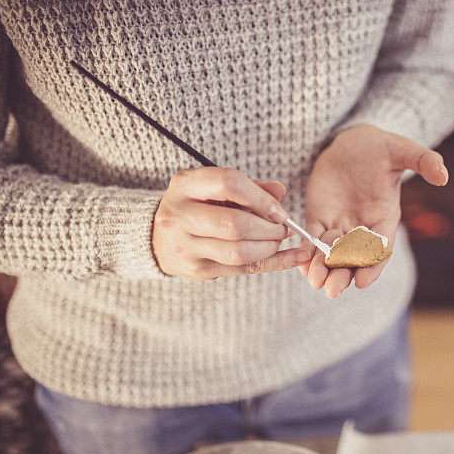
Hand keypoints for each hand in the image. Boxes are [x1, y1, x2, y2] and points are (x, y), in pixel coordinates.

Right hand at [152, 167, 309, 279]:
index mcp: (185, 185)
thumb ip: (249, 187)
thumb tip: (279, 191)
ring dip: (269, 247)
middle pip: (235, 224)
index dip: (260, 197)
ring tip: (278, 239)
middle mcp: (179, 215)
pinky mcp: (197, 269)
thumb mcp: (215, 187)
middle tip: (283, 228)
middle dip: (268, 228)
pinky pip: (243, 269)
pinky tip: (293, 258)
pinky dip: (274, 263)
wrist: (160, 238)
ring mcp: (185, 246)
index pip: (228, 183)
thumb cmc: (197, 207)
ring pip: (238, 252)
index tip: (278, 209)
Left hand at [299, 125, 447, 297]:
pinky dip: (308, 254)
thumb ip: (423, 161)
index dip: (372, 265)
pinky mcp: (320, 219)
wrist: (351, 141)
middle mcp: (363, 227)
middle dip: (343, 274)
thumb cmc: (379, 146)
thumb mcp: (401, 149)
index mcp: (385, 218)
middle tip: (332, 290)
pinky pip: (313, 241)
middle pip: (354, 258)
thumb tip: (444, 175)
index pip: (379, 248)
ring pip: (332, 254)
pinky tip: (301, 266)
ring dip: (323, 270)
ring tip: (314, 282)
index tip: (362, 281)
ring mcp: (341, 225)